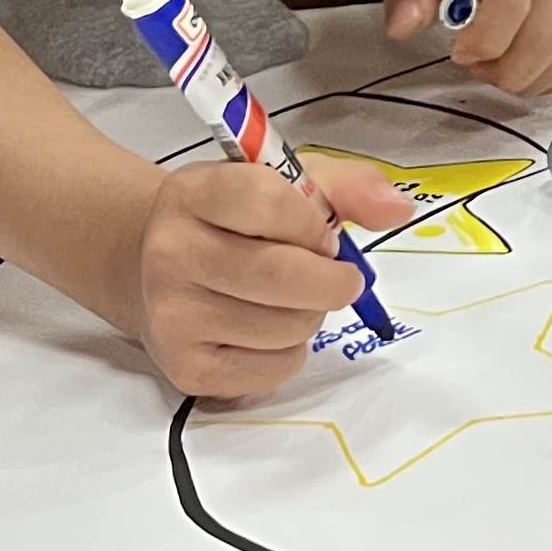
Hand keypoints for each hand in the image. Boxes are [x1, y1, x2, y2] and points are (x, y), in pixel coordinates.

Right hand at [127, 151, 418, 400]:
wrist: (153, 266)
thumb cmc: (231, 220)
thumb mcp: (281, 182)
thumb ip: (344, 186)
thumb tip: (397, 207)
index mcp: (193, 193)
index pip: (269, 203)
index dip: (313, 223)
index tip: (321, 232)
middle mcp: (171, 253)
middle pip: (284, 276)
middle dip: (331, 279)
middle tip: (336, 275)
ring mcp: (172, 315)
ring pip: (288, 326)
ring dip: (312, 313)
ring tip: (292, 298)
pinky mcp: (186, 368)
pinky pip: (275, 368)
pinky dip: (292, 350)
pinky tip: (268, 327)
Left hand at [383, 0, 551, 96]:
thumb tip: (402, 30)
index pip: (510, 4)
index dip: (485, 42)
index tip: (457, 52)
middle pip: (544, 42)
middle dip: (503, 73)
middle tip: (474, 63)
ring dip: (525, 80)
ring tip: (496, 63)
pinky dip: (549, 78)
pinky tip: (522, 62)